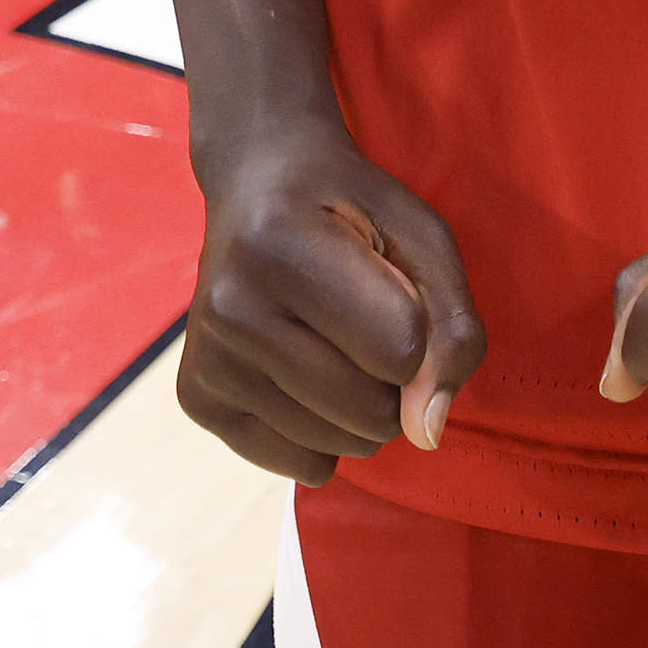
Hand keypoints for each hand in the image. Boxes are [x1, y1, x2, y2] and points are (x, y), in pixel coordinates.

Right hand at [173, 120, 486, 486]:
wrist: (255, 181)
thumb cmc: (348, 206)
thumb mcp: (421, 235)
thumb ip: (451, 327)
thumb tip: (428, 433)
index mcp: (281, 246)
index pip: (402, 349)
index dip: (421, 327)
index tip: (389, 282)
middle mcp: (230, 307)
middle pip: (369, 412)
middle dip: (394, 379)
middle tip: (363, 317)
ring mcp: (206, 358)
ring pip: (339, 446)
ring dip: (360, 409)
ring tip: (330, 338)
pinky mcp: (196, 398)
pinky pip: (303, 466)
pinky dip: (323, 435)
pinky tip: (300, 371)